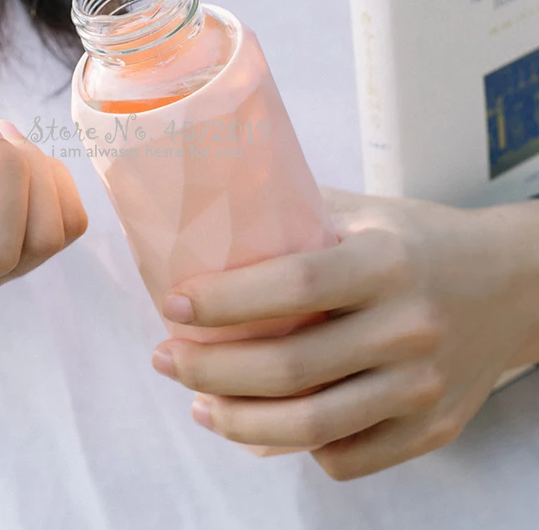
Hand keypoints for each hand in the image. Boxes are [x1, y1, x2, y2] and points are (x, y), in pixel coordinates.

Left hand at [151, 189, 538, 479]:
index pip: (294, 286)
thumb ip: (295, 217)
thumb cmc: (419, 242)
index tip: (174, 304)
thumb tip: (211, 225)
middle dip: (209, 370)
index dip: (225, 300)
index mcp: (386, 262)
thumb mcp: (364, 212)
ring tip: (199, 404)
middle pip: (290, 367)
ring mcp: (424, 387)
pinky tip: (263, 426)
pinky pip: (348, 456)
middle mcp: (408, 327)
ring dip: (238, 422)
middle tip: (165, 358)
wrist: (514, 285)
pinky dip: (295, 448)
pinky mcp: (433, 429)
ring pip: (313, 426)